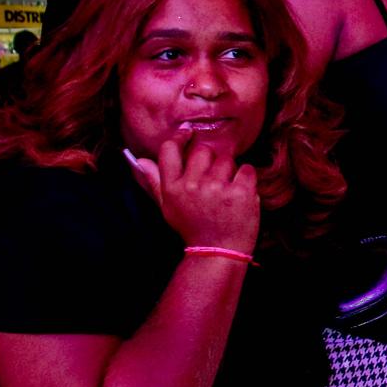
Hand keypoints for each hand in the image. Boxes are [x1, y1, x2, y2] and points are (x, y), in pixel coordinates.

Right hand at [126, 140, 259, 250]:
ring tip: (227, 190)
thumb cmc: (193, 228)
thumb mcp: (168, 208)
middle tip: (215, 178)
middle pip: (203, 150)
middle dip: (211, 160)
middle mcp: (192, 186)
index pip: (170, 150)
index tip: (189, 134)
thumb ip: (155, 182)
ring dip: (230, 171)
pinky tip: (242, 193)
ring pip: (226, 159)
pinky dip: (247, 178)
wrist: (219, 252)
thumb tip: (140, 160)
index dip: (180, 137)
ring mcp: (217, 188)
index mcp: (172, 188)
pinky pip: (246, 169)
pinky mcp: (240, 192)